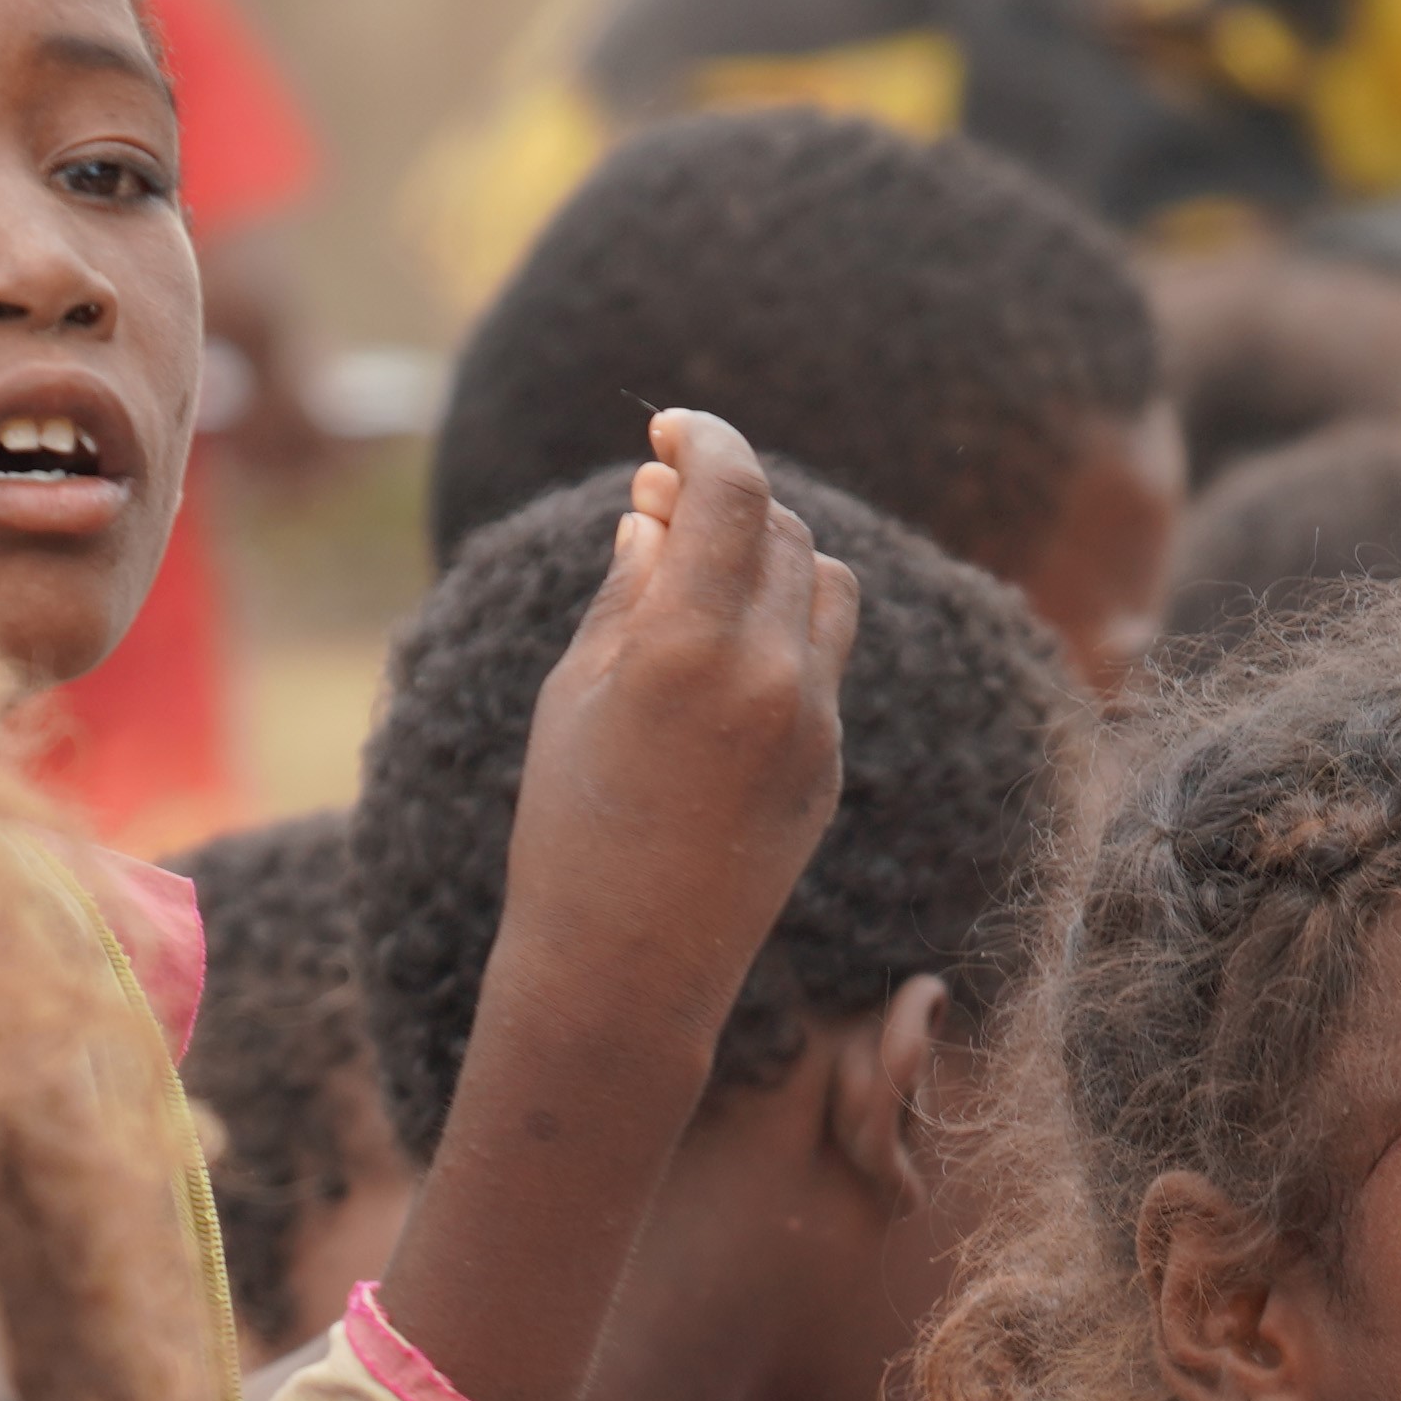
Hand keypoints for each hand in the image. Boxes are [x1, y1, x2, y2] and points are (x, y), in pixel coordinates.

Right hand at [511, 409, 856, 1010]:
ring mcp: (813, 720)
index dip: (705, 439)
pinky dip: (784, 628)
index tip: (670, 430)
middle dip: (727, 501)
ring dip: (773, 557)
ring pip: (826, 584)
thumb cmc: (570, 831)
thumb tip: (653, 520)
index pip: (733, 489)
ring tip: (703, 578)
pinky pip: (825, 658)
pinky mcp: (830, 764)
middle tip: (660, 507)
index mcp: (688, 644)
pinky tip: (721, 659)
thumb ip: (624, 596)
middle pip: (782, 529)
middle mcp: (769, 672)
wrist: (625, 971)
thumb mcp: (573, 697)